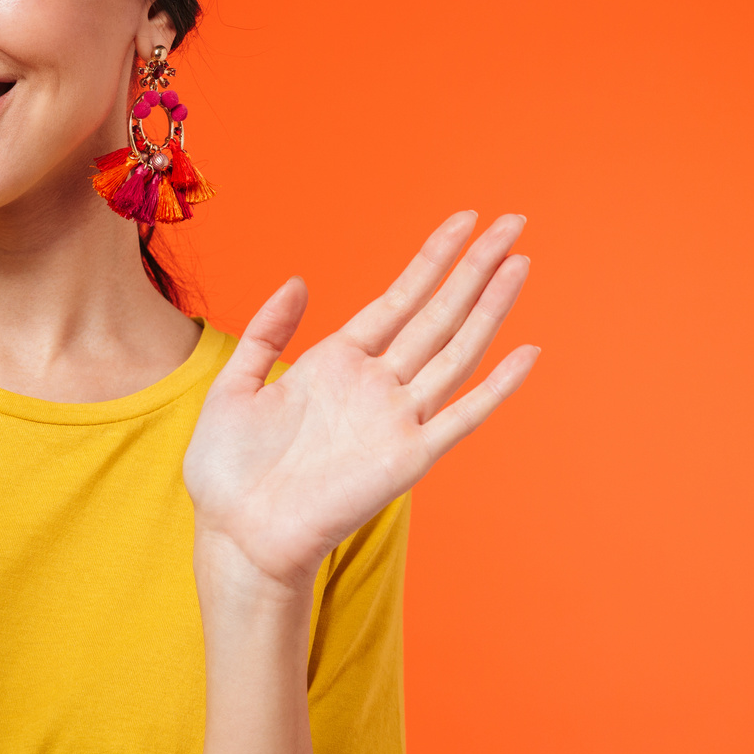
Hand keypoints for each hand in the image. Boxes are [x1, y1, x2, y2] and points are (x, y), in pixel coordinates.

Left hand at [184, 212, 538, 592]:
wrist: (233, 533)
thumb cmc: (228, 470)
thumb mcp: (235, 385)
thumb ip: (267, 333)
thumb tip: (298, 280)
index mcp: (337, 362)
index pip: (399, 298)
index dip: (433, 259)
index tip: (464, 220)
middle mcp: (374, 385)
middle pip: (437, 313)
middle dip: (475, 267)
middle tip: (513, 221)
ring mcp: (394, 420)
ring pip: (454, 351)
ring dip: (489, 308)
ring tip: (521, 262)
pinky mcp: (405, 460)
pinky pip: (460, 418)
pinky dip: (495, 388)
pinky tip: (526, 353)